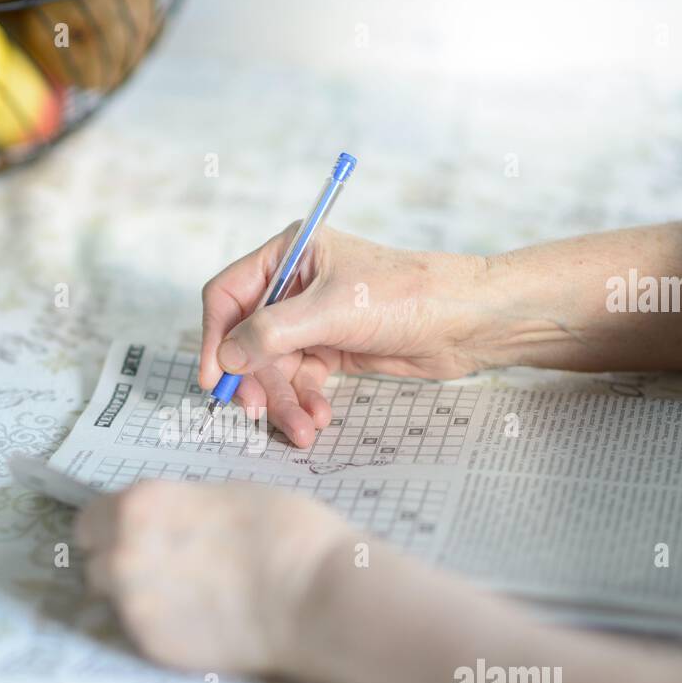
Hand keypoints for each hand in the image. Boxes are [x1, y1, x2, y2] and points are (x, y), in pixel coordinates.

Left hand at [74, 480, 355, 673]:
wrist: (313, 597)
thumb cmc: (284, 530)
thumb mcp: (222, 495)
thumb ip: (177, 510)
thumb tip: (165, 525)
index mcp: (137, 507)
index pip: (91, 521)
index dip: (113, 528)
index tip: (134, 536)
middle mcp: (122, 556)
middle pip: (97, 564)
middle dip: (122, 564)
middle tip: (165, 568)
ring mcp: (135, 607)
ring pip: (118, 601)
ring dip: (141, 597)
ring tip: (189, 596)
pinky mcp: (154, 647)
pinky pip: (145, 631)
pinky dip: (166, 626)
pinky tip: (204, 620)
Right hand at [199, 227, 497, 446]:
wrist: (466, 321)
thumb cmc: (407, 295)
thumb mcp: (331, 310)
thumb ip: (272, 332)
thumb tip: (226, 357)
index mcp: (289, 253)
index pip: (228, 295)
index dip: (216, 337)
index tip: (214, 378)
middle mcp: (294, 284)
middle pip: (248, 340)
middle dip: (256, 380)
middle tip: (257, 412)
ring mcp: (312, 319)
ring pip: (274, 368)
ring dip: (283, 401)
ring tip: (302, 429)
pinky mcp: (331, 348)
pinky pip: (300, 381)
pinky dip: (304, 403)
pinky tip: (318, 418)